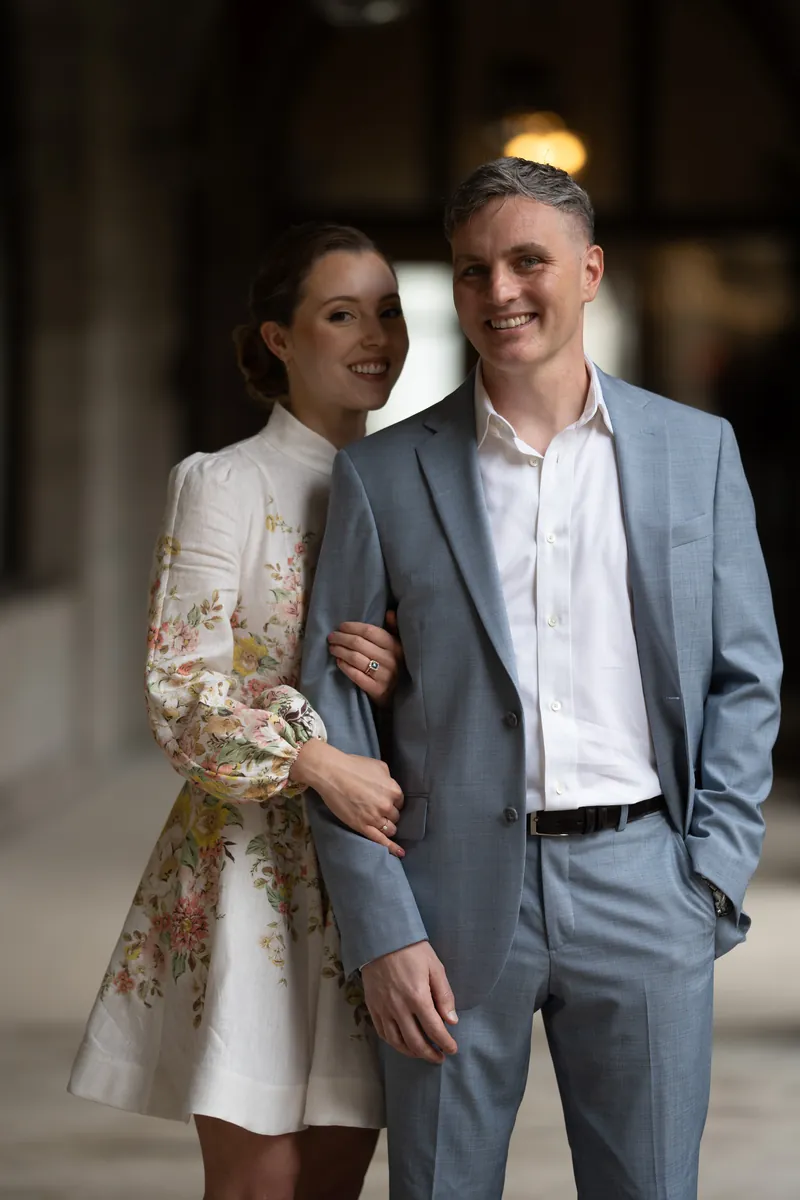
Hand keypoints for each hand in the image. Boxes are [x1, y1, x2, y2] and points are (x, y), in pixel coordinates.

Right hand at [290, 739, 405, 856]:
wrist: (331, 773)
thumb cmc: (353, 766)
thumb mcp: (379, 766)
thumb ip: (389, 779)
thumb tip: (390, 786)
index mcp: (393, 790)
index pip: (400, 802)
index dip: (392, 801)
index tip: (384, 800)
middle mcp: (387, 805)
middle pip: (395, 816)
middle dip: (388, 813)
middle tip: (377, 808)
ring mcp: (375, 818)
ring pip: (390, 829)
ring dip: (387, 826)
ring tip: (378, 822)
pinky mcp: (363, 827)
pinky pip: (381, 840)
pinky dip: (392, 848)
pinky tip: (400, 853)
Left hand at [327, 610, 403, 706]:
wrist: (401, 695)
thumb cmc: (397, 666)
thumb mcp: (399, 647)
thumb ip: (394, 629)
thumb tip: (390, 612)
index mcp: (395, 646)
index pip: (370, 631)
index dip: (352, 627)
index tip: (341, 626)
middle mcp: (390, 660)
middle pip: (359, 644)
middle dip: (341, 638)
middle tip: (331, 637)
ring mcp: (384, 676)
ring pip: (355, 658)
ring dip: (340, 651)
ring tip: (332, 648)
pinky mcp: (377, 690)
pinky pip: (356, 675)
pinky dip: (345, 667)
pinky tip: (338, 661)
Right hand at [362, 941, 458, 1063]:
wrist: (381, 938)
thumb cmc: (412, 950)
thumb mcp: (435, 967)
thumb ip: (444, 995)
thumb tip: (451, 1021)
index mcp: (417, 997)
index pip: (434, 1030)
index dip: (445, 1043)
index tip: (452, 1049)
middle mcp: (399, 1007)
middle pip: (416, 1042)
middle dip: (430, 1054)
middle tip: (440, 1057)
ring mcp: (383, 1009)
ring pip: (397, 1042)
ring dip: (412, 1052)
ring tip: (422, 1054)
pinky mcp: (372, 1007)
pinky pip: (383, 1033)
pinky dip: (394, 1043)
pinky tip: (403, 1044)